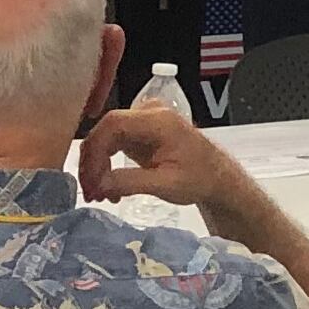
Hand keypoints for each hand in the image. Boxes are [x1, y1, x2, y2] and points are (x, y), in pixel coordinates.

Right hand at [81, 102, 253, 220]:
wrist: (216, 176)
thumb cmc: (199, 178)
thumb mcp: (166, 184)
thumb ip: (130, 182)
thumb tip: (97, 185)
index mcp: (159, 120)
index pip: (113, 124)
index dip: (96, 151)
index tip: (92, 181)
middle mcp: (148, 113)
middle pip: (106, 130)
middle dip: (93, 163)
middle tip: (91, 193)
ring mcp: (143, 120)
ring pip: (105, 137)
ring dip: (97, 166)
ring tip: (99, 195)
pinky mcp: (139, 131)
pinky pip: (112, 143)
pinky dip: (106, 165)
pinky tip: (108, 188)